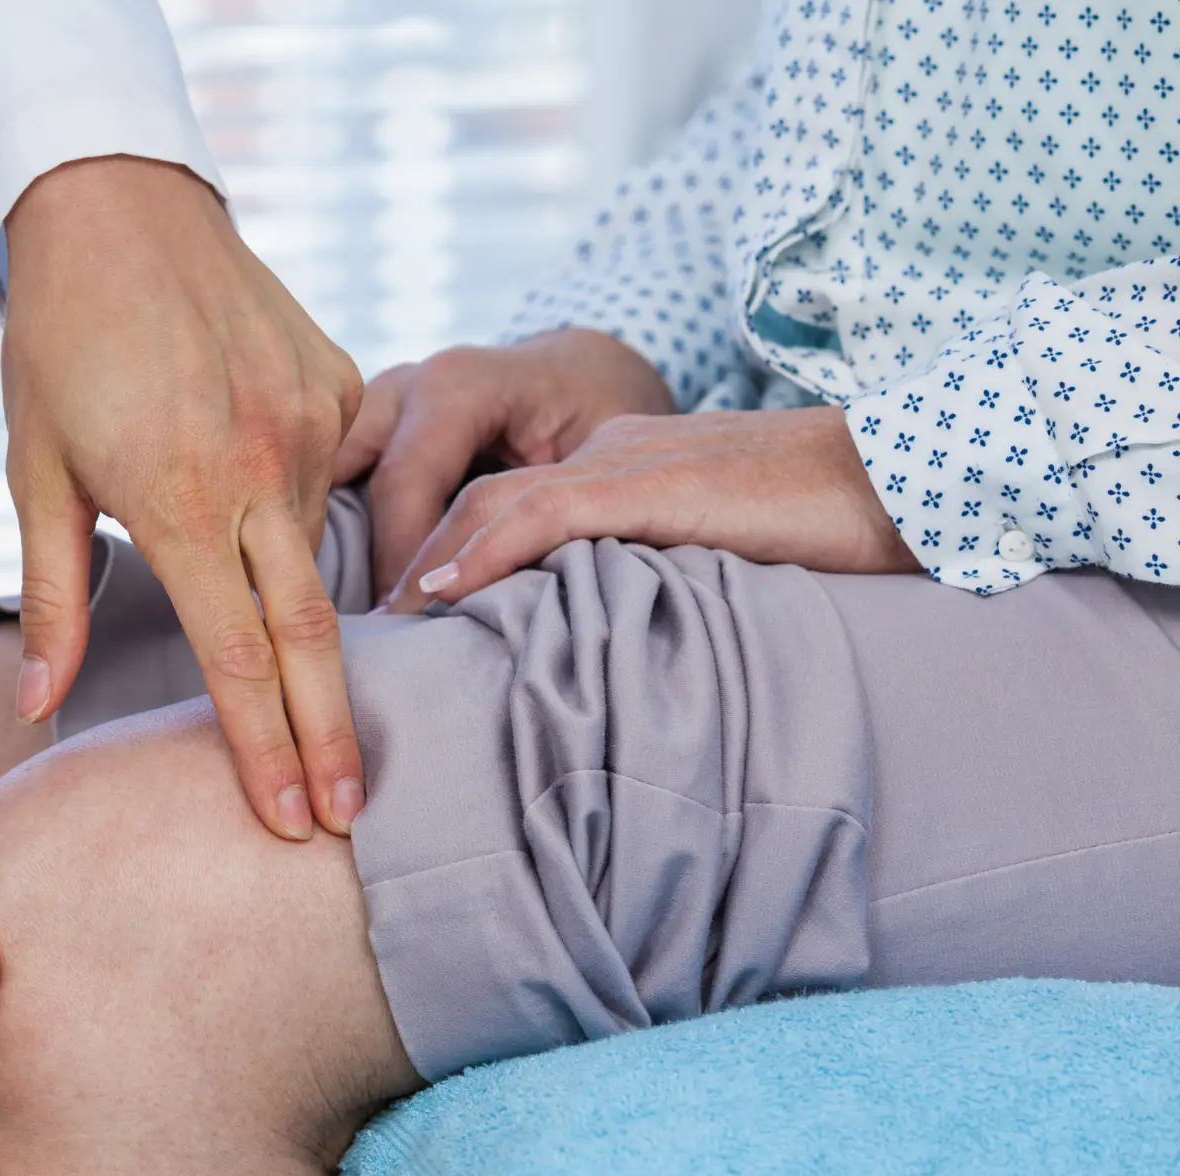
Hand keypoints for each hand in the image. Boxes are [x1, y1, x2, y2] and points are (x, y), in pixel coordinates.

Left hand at [1, 156, 367, 839]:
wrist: (118, 209)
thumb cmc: (57, 347)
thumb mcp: (36, 471)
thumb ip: (50, 595)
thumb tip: (36, 707)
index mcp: (179, 499)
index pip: (236, 657)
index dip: (265, 748)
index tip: (290, 819)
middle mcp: (258, 465)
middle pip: (309, 633)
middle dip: (332, 735)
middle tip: (351, 819)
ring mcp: (309, 422)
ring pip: (319, 553)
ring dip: (317, 631)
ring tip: (330, 714)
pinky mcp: (336, 383)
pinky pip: (329, 480)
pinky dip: (304, 520)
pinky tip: (277, 529)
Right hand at [332, 328, 675, 601]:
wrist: (584, 369)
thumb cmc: (596, 412)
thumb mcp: (591, 455)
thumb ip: (543, 511)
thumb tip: (496, 585)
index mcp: (457, 385)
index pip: (402, 484)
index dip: (401, 562)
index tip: (408, 626)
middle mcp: (406, 385)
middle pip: (345, 477)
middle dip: (347, 554)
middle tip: (366, 629)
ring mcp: (378, 398)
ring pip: (322, 468)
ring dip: (324, 532)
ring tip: (337, 604)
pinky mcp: (368, 421)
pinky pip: (331, 470)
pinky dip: (329, 518)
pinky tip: (334, 572)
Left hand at [388, 406, 920, 612]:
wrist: (906, 478)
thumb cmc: (818, 531)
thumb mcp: (701, 557)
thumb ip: (632, 581)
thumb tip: (576, 652)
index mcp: (608, 464)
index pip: (487, 494)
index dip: (425, 546)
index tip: (380, 611)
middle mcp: (598, 450)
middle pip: (463, 488)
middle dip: (396, 551)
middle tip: (344, 622)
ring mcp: (623, 459)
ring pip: (485, 497)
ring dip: (418, 561)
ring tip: (371, 624)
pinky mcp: (652, 482)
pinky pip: (544, 509)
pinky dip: (482, 550)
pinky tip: (437, 592)